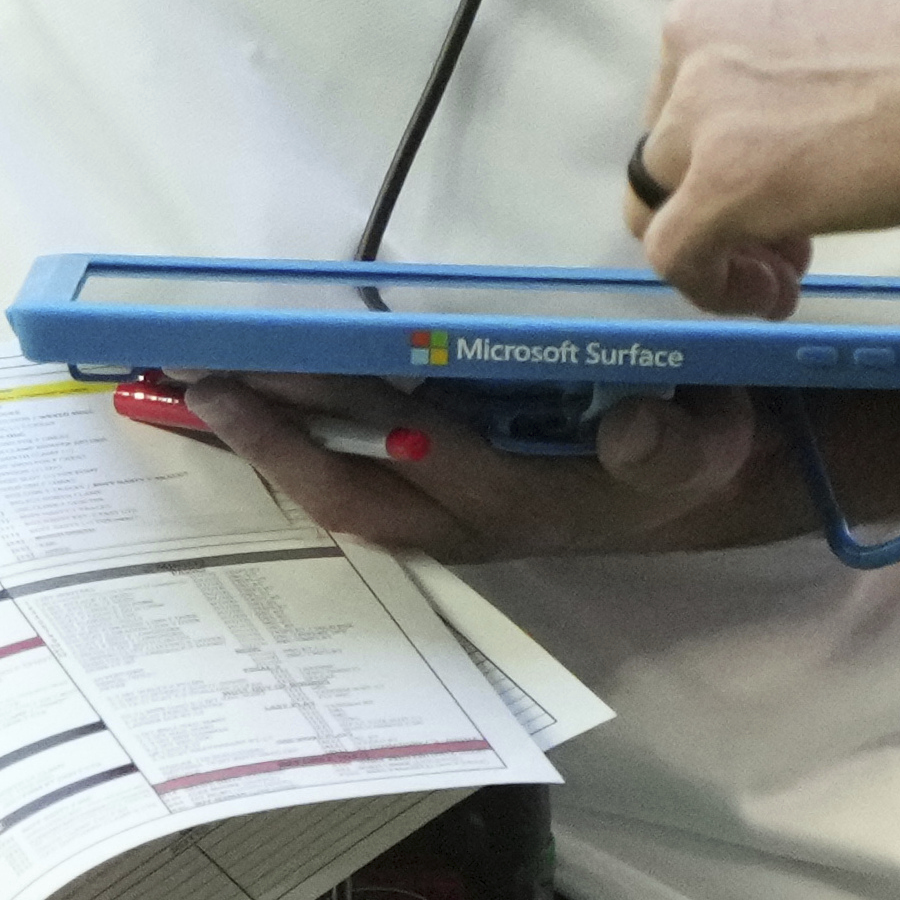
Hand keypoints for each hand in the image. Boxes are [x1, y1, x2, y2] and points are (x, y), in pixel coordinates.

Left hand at [180, 375, 772, 561]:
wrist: (694, 492)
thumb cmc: (693, 450)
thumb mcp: (707, 443)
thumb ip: (669, 443)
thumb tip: (628, 431)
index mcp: (530, 499)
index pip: (438, 459)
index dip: (373, 422)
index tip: (303, 378)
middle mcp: (471, 521)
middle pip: (355, 492)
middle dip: (278, 443)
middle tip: (205, 383)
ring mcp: (445, 520)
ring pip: (338, 497)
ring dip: (267, 452)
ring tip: (191, 395)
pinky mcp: (434, 507)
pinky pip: (347, 485)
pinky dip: (290, 453)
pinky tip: (240, 413)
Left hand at [630, 0, 899, 312]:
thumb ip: (814, 10)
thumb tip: (819, 52)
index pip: (702, 56)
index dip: (738, 115)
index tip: (790, 150)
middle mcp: (697, 23)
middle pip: (678, 122)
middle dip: (726, 173)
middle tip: (796, 215)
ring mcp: (700, 104)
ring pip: (666, 185)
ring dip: (721, 229)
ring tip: (787, 265)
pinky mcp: (719, 180)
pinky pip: (675, 250)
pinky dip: (708, 283)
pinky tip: (765, 295)